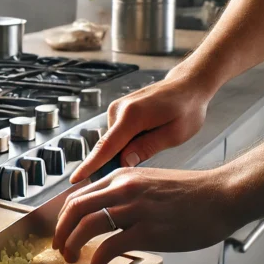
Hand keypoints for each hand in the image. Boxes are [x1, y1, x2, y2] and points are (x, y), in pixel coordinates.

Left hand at [52, 166, 247, 263]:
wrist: (222, 196)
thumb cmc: (192, 194)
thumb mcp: (150, 183)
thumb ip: (126, 194)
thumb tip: (106, 212)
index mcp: (122, 177)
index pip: (79, 195)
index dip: (64, 217)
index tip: (62, 231)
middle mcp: (124, 189)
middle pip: (74, 209)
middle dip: (60, 231)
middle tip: (59, 248)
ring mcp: (135, 209)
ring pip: (87, 225)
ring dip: (72, 244)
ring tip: (72, 258)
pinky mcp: (148, 230)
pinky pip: (111, 245)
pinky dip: (97, 257)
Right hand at [70, 72, 214, 183]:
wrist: (188, 84)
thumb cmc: (187, 107)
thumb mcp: (174, 134)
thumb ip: (147, 148)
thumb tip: (123, 163)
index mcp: (132, 115)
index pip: (106, 146)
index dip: (90, 165)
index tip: (76, 179)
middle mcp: (118, 110)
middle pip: (106, 146)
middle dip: (113, 163)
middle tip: (136, 172)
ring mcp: (116, 109)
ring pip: (112, 142)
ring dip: (123, 152)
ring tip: (152, 145)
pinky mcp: (117, 111)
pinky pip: (115, 135)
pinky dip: (124, 144)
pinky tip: (145, 139)